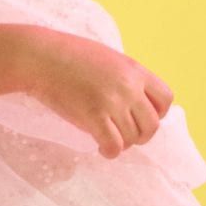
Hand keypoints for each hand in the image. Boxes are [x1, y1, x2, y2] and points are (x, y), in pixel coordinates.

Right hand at [27, 29, 172, 159]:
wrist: (39, 57)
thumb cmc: (67, 54)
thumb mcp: (106, 57)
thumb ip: (124, 76)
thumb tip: (135, 100)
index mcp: (134, 69)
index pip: (166, 99)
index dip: (156, 113)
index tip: (140, 116)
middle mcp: (129, 86)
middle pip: (152, 125)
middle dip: (140, 134)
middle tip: (123, 134)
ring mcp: (113, 101)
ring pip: (133, 138)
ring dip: (122, 143)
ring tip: (107, 138)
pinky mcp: (94, 115)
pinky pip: (114, 145)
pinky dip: (109, 151)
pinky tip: (100, 147)